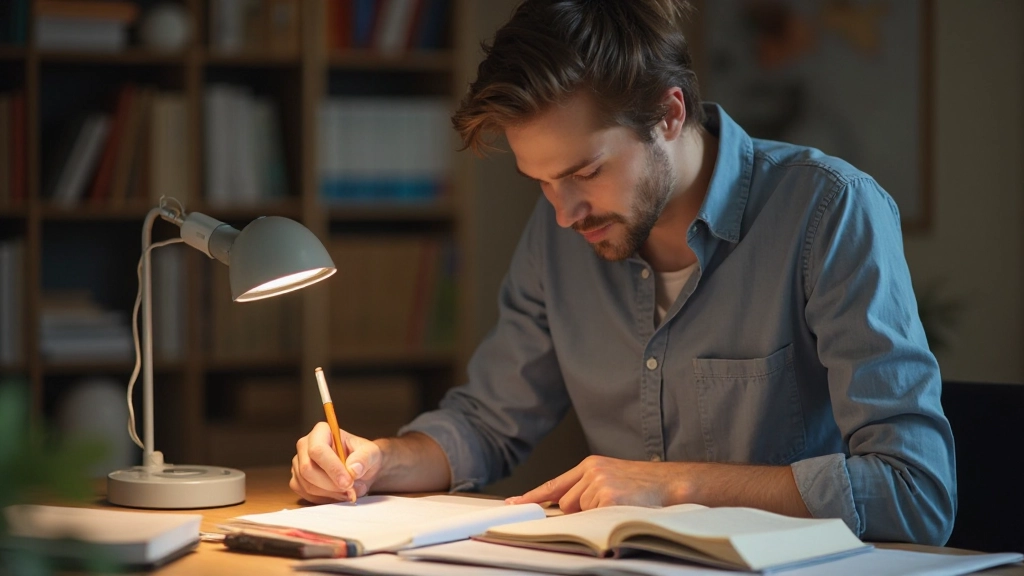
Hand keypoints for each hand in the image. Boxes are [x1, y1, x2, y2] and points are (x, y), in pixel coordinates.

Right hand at [289, 422, 383, 503]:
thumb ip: (364, 458)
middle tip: (350, 490)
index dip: (332, 468)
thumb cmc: (363, 456)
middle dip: (330, 484)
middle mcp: (305, 445)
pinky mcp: (297, 480)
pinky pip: (306, 495)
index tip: (348, 482)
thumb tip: (353, 469)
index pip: (318, 450)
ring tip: (348, 492)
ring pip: (307, 485)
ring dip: (330, 493)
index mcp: (321, 431)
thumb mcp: (371, 453)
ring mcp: (298, 464)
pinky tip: (338, 495)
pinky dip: (324, 499)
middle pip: (308, 469)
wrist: (359, 469)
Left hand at [506, 455, 690, 512]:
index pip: (555, 483)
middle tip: (606, 508)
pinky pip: (594, 519)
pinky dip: (605, 522)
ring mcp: (600, 484)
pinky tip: (622, 511)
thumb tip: (567, 506)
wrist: (672, 484)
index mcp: (591, 465)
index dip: (532, 495)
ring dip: (595, 516)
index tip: (514, 503)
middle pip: (567, 503)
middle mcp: (592, 471)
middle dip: (580, 512)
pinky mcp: (608, 498)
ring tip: (619, 507)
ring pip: (580, 512)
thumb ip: (587, 487)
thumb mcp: (612, 477)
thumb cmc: (644, 485)